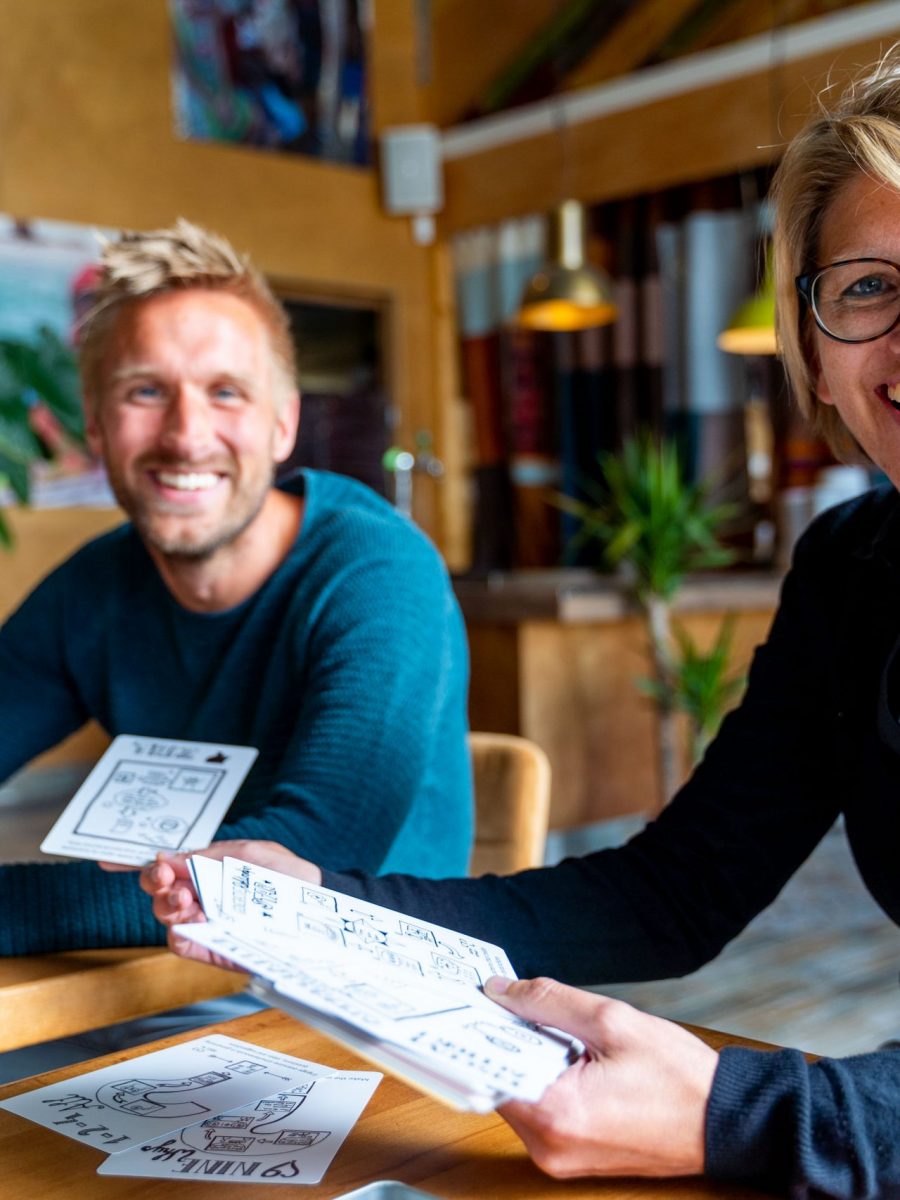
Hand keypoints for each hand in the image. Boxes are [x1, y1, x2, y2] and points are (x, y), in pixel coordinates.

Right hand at [138, 839, 321, 967]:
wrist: (315, 900)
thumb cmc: (284, 872)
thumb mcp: (246, 853)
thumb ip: (206, 856)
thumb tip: (166, 857)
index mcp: (206, 872)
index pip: (168, 871)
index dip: (154, 870)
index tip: (152, 866)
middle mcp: (202, 898)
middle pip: (162, 895)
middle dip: (157, 886)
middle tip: (169, 881)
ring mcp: (207, 924)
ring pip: (169, 918)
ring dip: (167, 907)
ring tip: (185, 899)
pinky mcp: (215, 948)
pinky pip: (184, 944)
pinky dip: (179, 933)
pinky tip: (188, 922)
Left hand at [485, 976, 717, 1178]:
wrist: (725, 1122)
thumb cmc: (679, 1077)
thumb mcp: (612, 1020)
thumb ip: (547, 1000)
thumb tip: (499, 991)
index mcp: (556, 1114)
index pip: (487, 1069)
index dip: (476, 1031)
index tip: (469, 1001)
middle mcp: (549, 1146)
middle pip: (499, 1081)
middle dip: (505, 1039)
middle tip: (510, 1000)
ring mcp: (558, 1157)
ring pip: (518, 1093)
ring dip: (528, 1058)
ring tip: (555, 1028)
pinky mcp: (570, 1156)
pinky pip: (539, 1109)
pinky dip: (544, 1077)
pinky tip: (568, 1052)